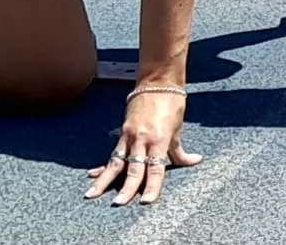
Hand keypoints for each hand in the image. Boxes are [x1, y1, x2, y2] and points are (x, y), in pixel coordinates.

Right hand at [86, 89, 203, 205]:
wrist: (157, 81)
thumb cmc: (171, 103)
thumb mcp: (178, 129)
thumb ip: (180, 151)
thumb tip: (194, 161)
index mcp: (159, 139)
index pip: (156, 168)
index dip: (152, 186)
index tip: (146, 202)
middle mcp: (143, 139)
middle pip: (134, 168)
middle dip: (126, 188)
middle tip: (118, 204)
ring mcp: (130, 135)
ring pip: (116, 162)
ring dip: (104, 180)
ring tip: (91, 194)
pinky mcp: (122, 131)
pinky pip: (113, 152)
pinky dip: (103, 165)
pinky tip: (92, 175)